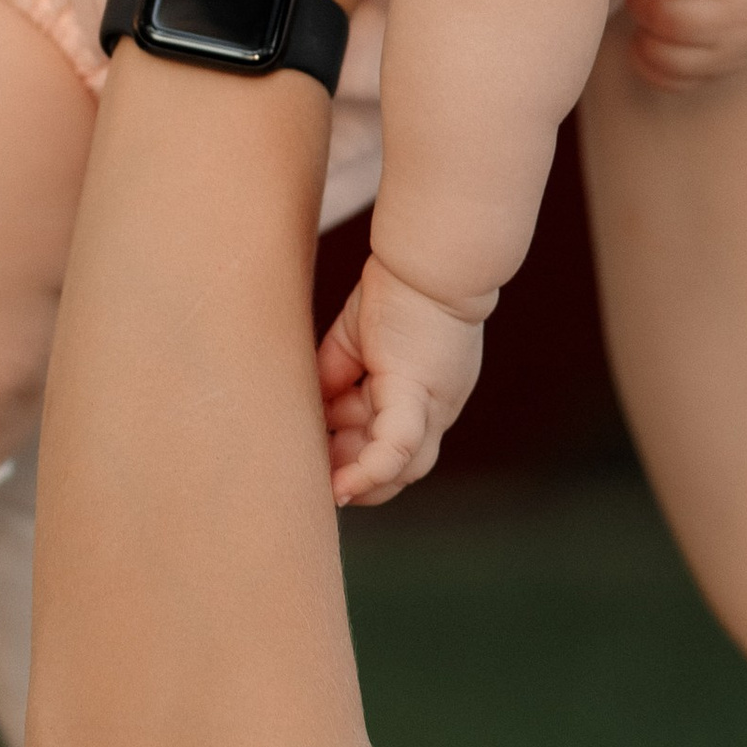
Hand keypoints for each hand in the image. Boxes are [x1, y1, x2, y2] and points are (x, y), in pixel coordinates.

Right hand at [318, 253, 486, 505]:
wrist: (429, 258)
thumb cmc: (399, 288)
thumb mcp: (357, 341)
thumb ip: (336, 374)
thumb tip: (313, 405)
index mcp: (419, 395)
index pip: (392, 447)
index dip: (357, 462)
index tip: (320, 463)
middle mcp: (433, 409)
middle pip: (398, 469)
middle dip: (355, 479)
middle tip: (317, 482)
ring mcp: (431, 406)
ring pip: (399, 468)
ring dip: (357, 480)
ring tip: (325, 488)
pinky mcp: (417, 393)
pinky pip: (396, 446)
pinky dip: (370, 469)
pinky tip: (342, 485)